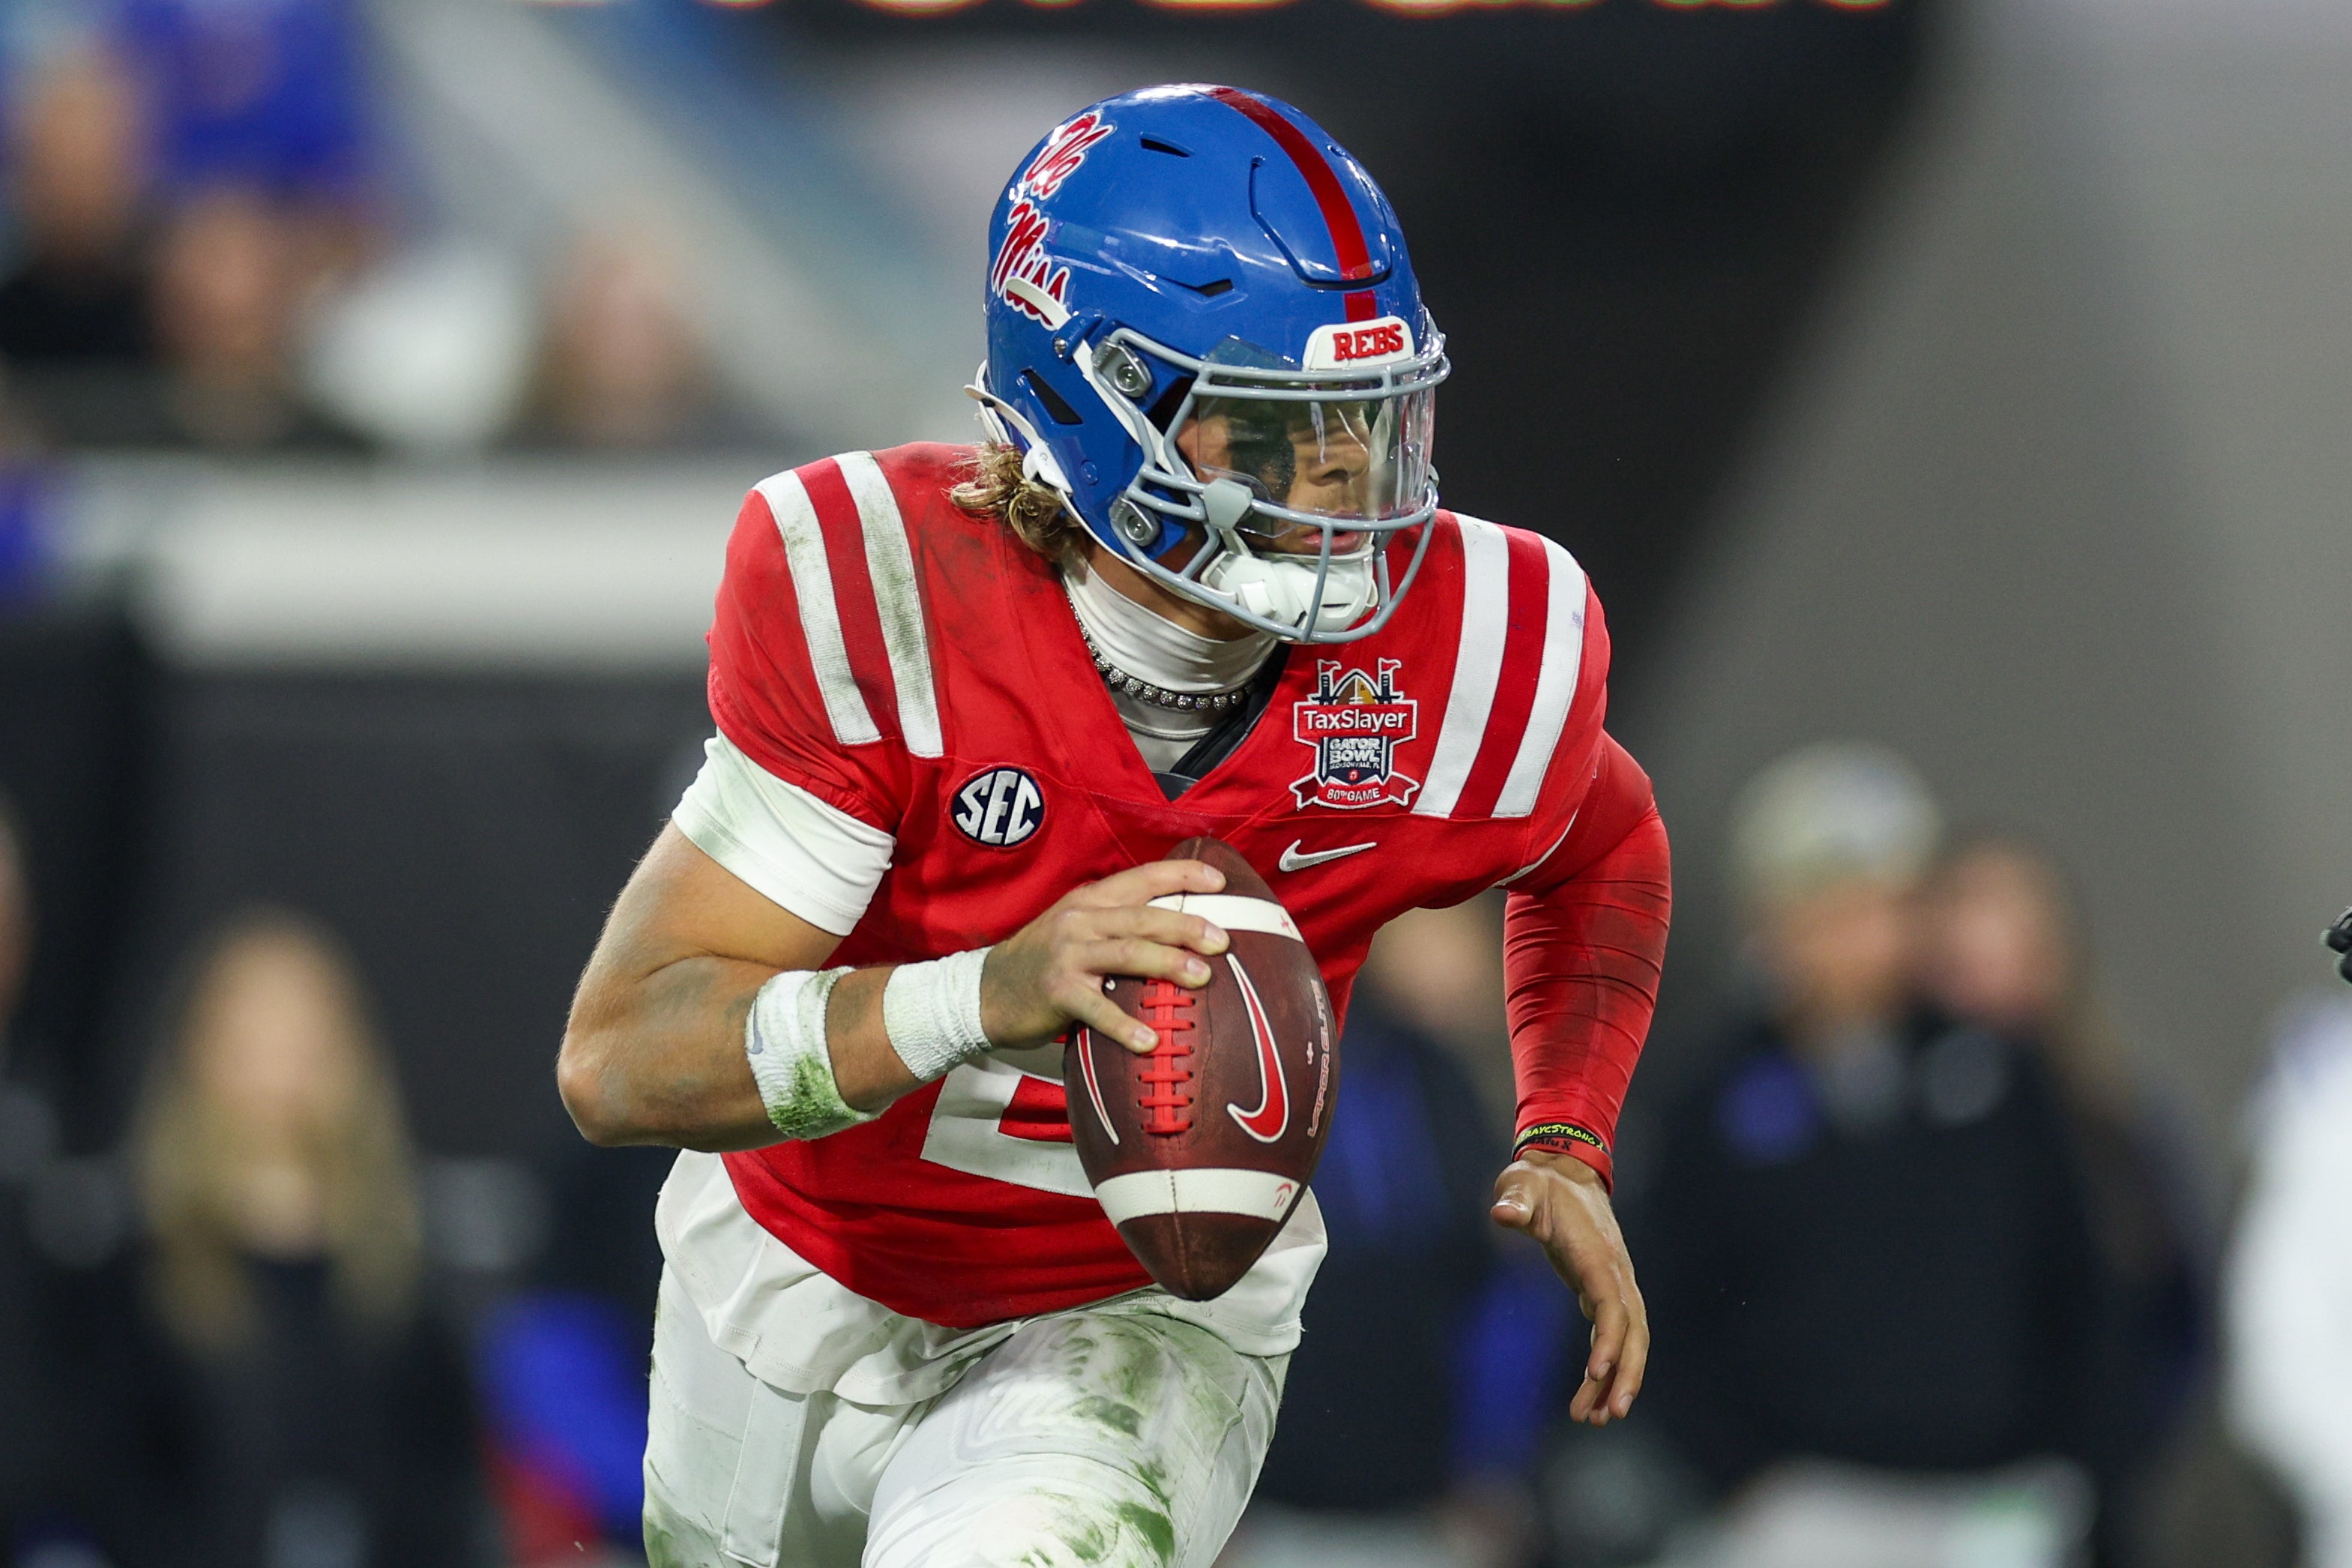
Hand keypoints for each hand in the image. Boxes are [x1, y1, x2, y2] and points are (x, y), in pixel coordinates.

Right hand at [980, 860, 1230, 1052]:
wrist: (988, 991)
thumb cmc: (1047, 961)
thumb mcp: (1079, 926)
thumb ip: (1119, 922)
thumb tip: (1183, 928)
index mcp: (1091, 899)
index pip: (1143, 877)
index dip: (1182, 876)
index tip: (1220, 883)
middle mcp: (1080, 920)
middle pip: (1142, 916)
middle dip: (1186, 925)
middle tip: (1222, 941)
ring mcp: (1068, 955)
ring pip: (1126, 952)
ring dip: (1167, 963)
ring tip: (1202, 977)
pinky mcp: (1058, 992)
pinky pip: (1098, 1008)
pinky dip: (1125, 1025)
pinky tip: (1150, 1040)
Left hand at [1492, 1149, 1647, 1426]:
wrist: (1564, 1173)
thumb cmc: (1539, 1184)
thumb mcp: (1522, 1186)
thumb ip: (1516, 1200)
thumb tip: (1504, 1213)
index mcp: (1597, 1255)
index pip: (1611, 1303)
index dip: (1609, 1338)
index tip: (1597, 1372)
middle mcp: (1615, 1274)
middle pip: (1633, 1331)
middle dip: (1626, 1373)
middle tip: (1610, 1415)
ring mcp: (1615, 1285)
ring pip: (1629, 1341)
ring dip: (1617, 1380)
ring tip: (1595, 1419)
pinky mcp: (1604, 1293)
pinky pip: (1613, 1337)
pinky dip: (1606, 1368)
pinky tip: (1591, 1399)